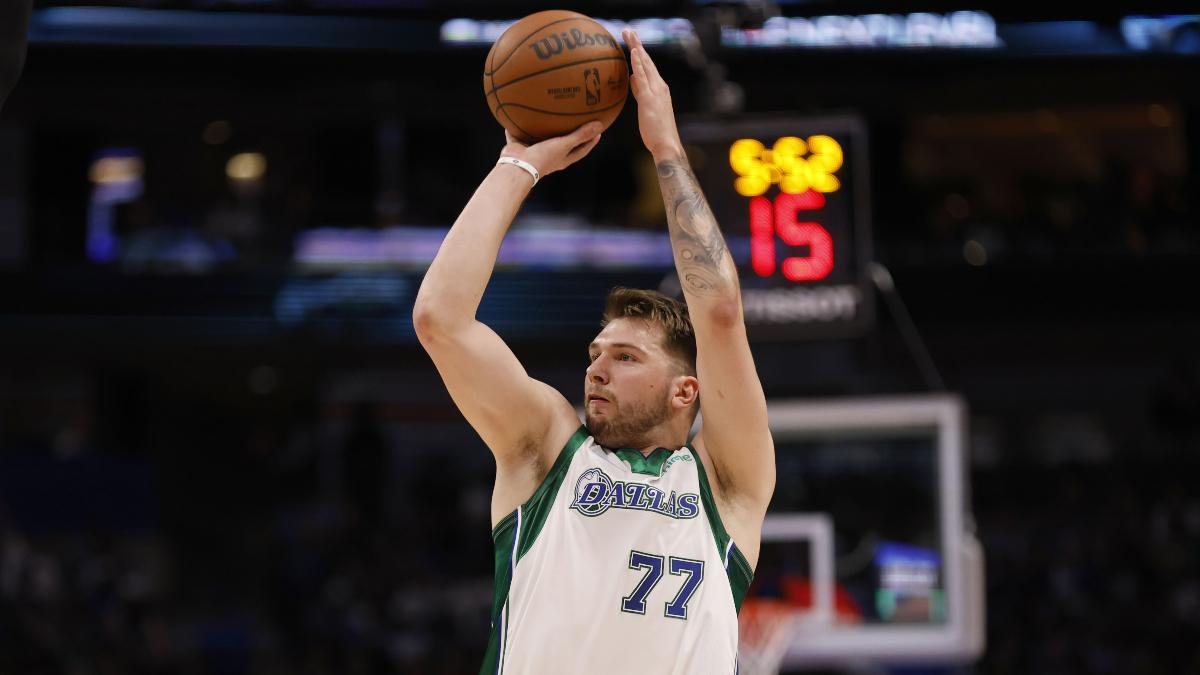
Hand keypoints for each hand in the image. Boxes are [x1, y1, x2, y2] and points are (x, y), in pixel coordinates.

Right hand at [499, 122, 602, 178]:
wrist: (518, 166)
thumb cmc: (543, 157)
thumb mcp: (564, 144)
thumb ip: (580, 135)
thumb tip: (600, 125)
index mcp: (562, 159)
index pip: (581, 151)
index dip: (590, 142)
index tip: (598, 132)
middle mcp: (549, 157)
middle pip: (563, 145)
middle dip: (570, 135)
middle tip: (577, 122)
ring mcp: (534, 152)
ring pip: (541, 139)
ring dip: (544, 129)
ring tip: (548, 116)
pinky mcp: (520, 147)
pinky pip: (519, 134)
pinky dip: (519, 126)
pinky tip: (518, 114)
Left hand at [623, 29, 683, 161]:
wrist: (667, 145)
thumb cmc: (656, 132)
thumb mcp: (645, 108)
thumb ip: (639, 92)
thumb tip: (631, 79)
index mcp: (658, 89)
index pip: (646, 67)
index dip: (639, 53)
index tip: (632, 40)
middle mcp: (659, 86)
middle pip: (646, 61)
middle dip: (637, 44)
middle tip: (629, 30)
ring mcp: (656, 91)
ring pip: (645, 65)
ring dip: (637, 47)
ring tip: (629, 34)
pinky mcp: (650, 98)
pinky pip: (643, 77)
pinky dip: (638, 63)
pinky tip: (633, 52)